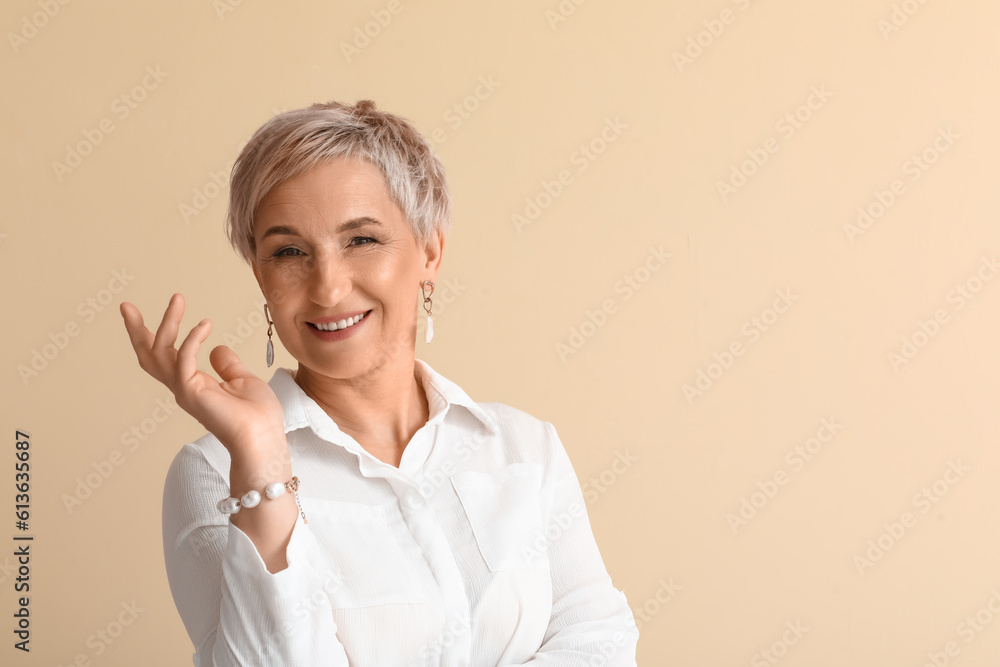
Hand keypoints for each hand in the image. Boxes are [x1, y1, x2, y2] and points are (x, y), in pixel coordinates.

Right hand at [120, 293, 285, 456]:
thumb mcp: (242, 381)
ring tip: (177, 298)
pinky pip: (185, 359)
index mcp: (193, 385)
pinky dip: (192, 338)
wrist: (263, 439)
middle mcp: (183, 388)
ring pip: (161, 353)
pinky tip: (205, 323)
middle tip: (126, 306)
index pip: (167, 358)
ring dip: (168, 323)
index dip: (155, 336)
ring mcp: (185, 391)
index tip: (148, 316)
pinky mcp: (192, 392)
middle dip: (136, 331)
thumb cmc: (258, 415)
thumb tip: (217, 348)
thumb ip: (227, 365)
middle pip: (150, 356)